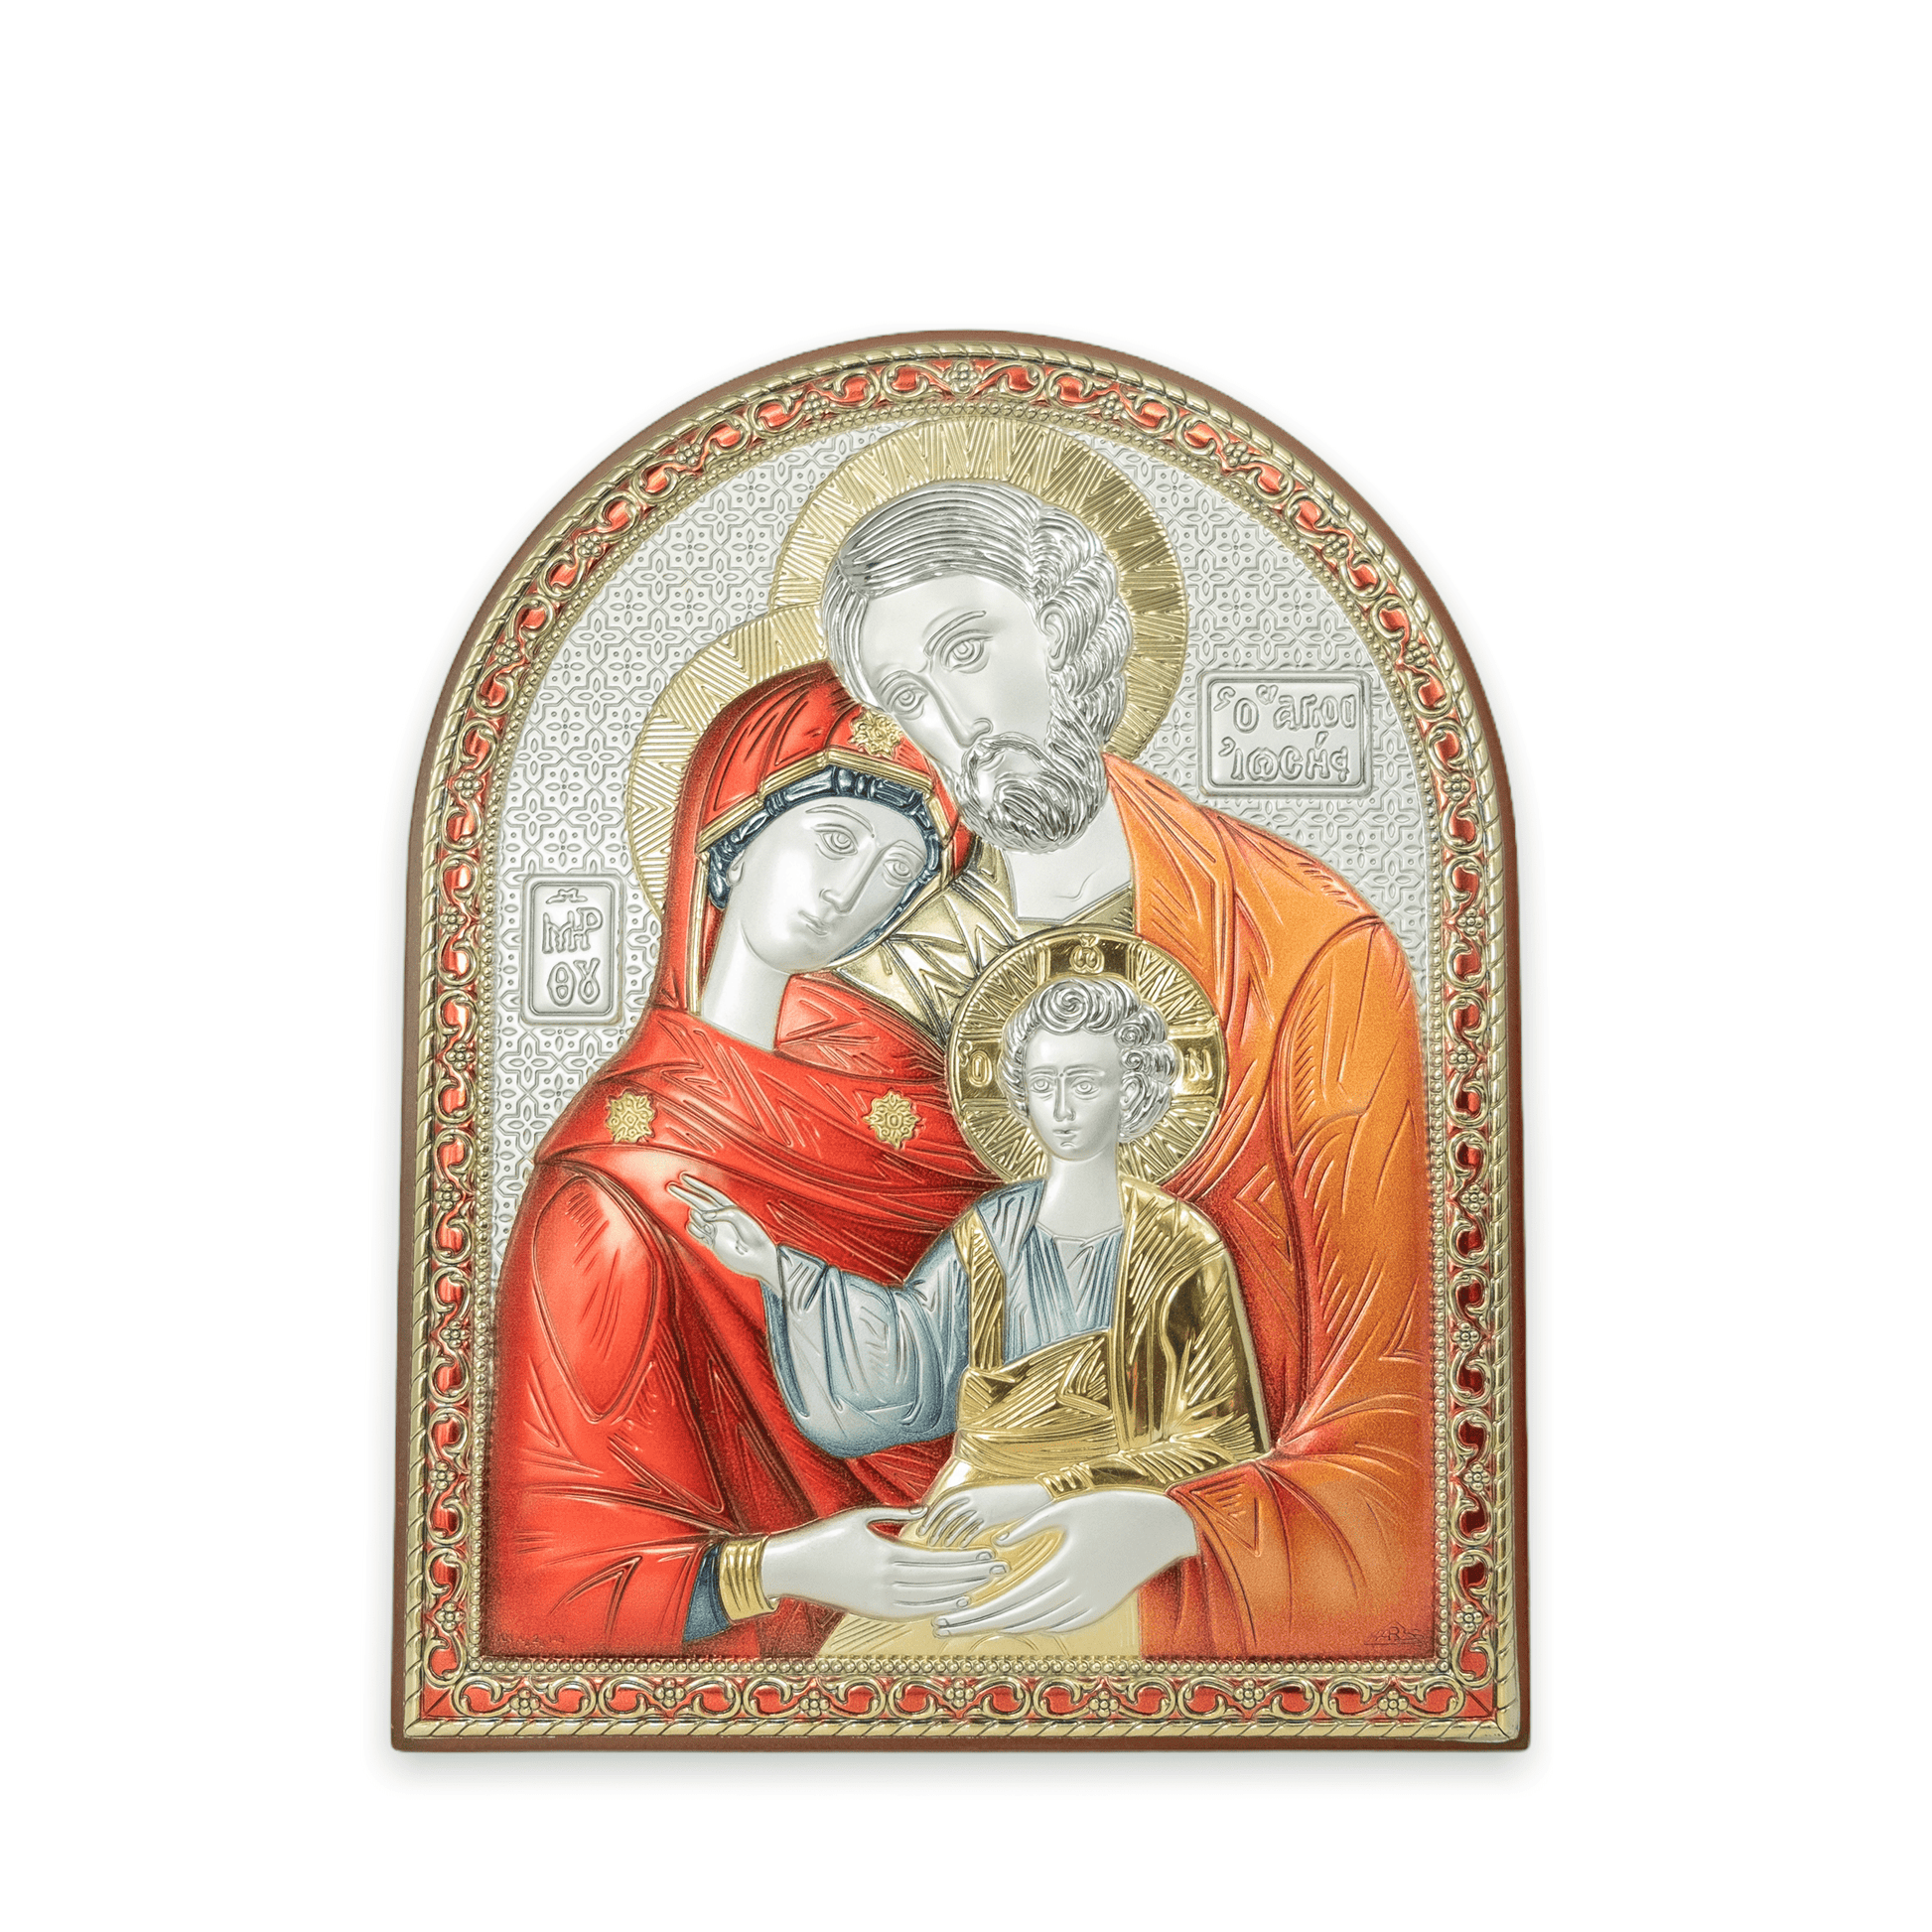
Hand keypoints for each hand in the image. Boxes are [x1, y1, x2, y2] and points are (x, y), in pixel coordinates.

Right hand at [669, 1175, 779, 1287]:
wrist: (758, 1258)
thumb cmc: (754, 1235)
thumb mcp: (739, 1217)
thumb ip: (720, 1213)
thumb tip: (702, 1215)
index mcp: (729, 1207)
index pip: (710, 1193)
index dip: (697, 1185)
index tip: (684, 1178)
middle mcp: (720, 1218)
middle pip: (698, 1202)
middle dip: (685, 1194)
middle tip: (671, 1187)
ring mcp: (715, 1230)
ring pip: (696, 1218)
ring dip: (698, 1219)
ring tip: (711, 1229)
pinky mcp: (712, 1243)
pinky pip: (696, 1233)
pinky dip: (695, 1230)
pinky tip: (703, 1233)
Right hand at [760, 1507, 1008, 1620]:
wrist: (793, 1567)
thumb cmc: (826, 1535)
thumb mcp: (860, 1516)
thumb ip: (895, 1514)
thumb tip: (926, 1513)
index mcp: (887, 1554)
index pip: (938, 1560)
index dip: (966, 1560)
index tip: (989, 1555)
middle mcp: (886, 1580)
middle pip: (940, 1580)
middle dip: (972, 1575)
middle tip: (999, 1570)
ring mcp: (880, 1599)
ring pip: (929, 1599)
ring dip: (958, 1592)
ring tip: (982, 1586)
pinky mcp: (872, 1611)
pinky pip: (911, 1612)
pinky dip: (935, 1608)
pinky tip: (953, 1603)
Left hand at [921, 1482, 1051, 1549]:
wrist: (1031, 1494)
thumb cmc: (1005, 1495)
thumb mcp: (985, 1494)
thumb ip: (968, 1502)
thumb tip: (950, 1516)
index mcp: (968, 1488)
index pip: (942, 1502)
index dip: (930, 1516)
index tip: (922, 1527)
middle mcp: (973, 1497)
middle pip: (947, 1514)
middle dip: (934, 1528)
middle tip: (924, 1540)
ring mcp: (982, 1508)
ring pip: (958, 1525)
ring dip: (946, 1537)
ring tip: (938, 1547)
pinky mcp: (991, 1518)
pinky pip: (973, 1531)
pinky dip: (963, 1540)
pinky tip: (958, 1549)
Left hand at [932, 1489, 1198, 1638]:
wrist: (1161, 1528)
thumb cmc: (1113, 1509)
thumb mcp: (1067, 1510)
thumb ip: (1031, 1527)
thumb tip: (1000, 1544)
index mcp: (1062, 1570)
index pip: (1009, 1602)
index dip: (976, 1614)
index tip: (947, 1619)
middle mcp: (1075, 1595)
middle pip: (1017, 1619)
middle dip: (978, 1624)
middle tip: (945, 1627)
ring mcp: (1090, 1606)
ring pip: (1038, 1625)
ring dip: (1005, 1626)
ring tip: (974, 1623)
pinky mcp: (1101, 1608)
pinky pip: (1061, 1625)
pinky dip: (1035, 1625)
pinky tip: (1018, 1621)